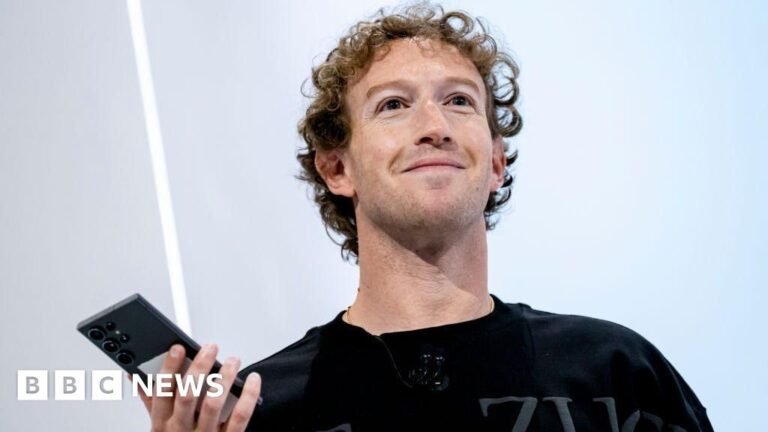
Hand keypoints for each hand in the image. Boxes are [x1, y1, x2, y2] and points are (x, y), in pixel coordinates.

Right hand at [134, 344, 261, 430]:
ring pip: (213, 403)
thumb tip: (136, 375)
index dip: (169, 368)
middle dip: (199, 368)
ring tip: (232, 361)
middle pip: (187, 395)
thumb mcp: (158, 427)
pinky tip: (252, 380)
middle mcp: (181, 430)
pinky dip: (249, 395)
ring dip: (224, 378)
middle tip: (210, 348)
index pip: (161, 392)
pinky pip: (240, 416)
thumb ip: (151, 400)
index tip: (178, 348)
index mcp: (161, 424)